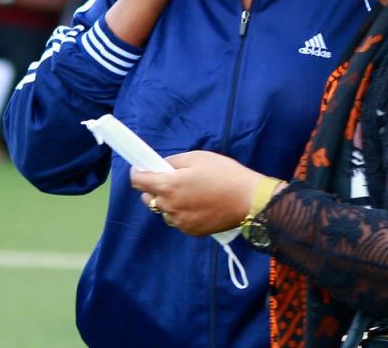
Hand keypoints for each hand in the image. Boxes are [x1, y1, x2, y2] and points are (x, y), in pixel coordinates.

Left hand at [131, 151, 263, 235]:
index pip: (138, 181)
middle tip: (171, 179)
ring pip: (164, 211)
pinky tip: (199, 204)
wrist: (249, 200)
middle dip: (154, 188)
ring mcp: (179, 221)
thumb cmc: (225, 174)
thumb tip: (162, 166)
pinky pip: (178, 220)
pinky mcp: (191, 231)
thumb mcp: (198, 157)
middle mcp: (169, 206)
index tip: (141, 168)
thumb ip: (174, 161)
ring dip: (169, 202)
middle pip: (147, 198)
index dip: (138, 172)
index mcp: (168, 186)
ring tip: (190, 193)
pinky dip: (182, 212)